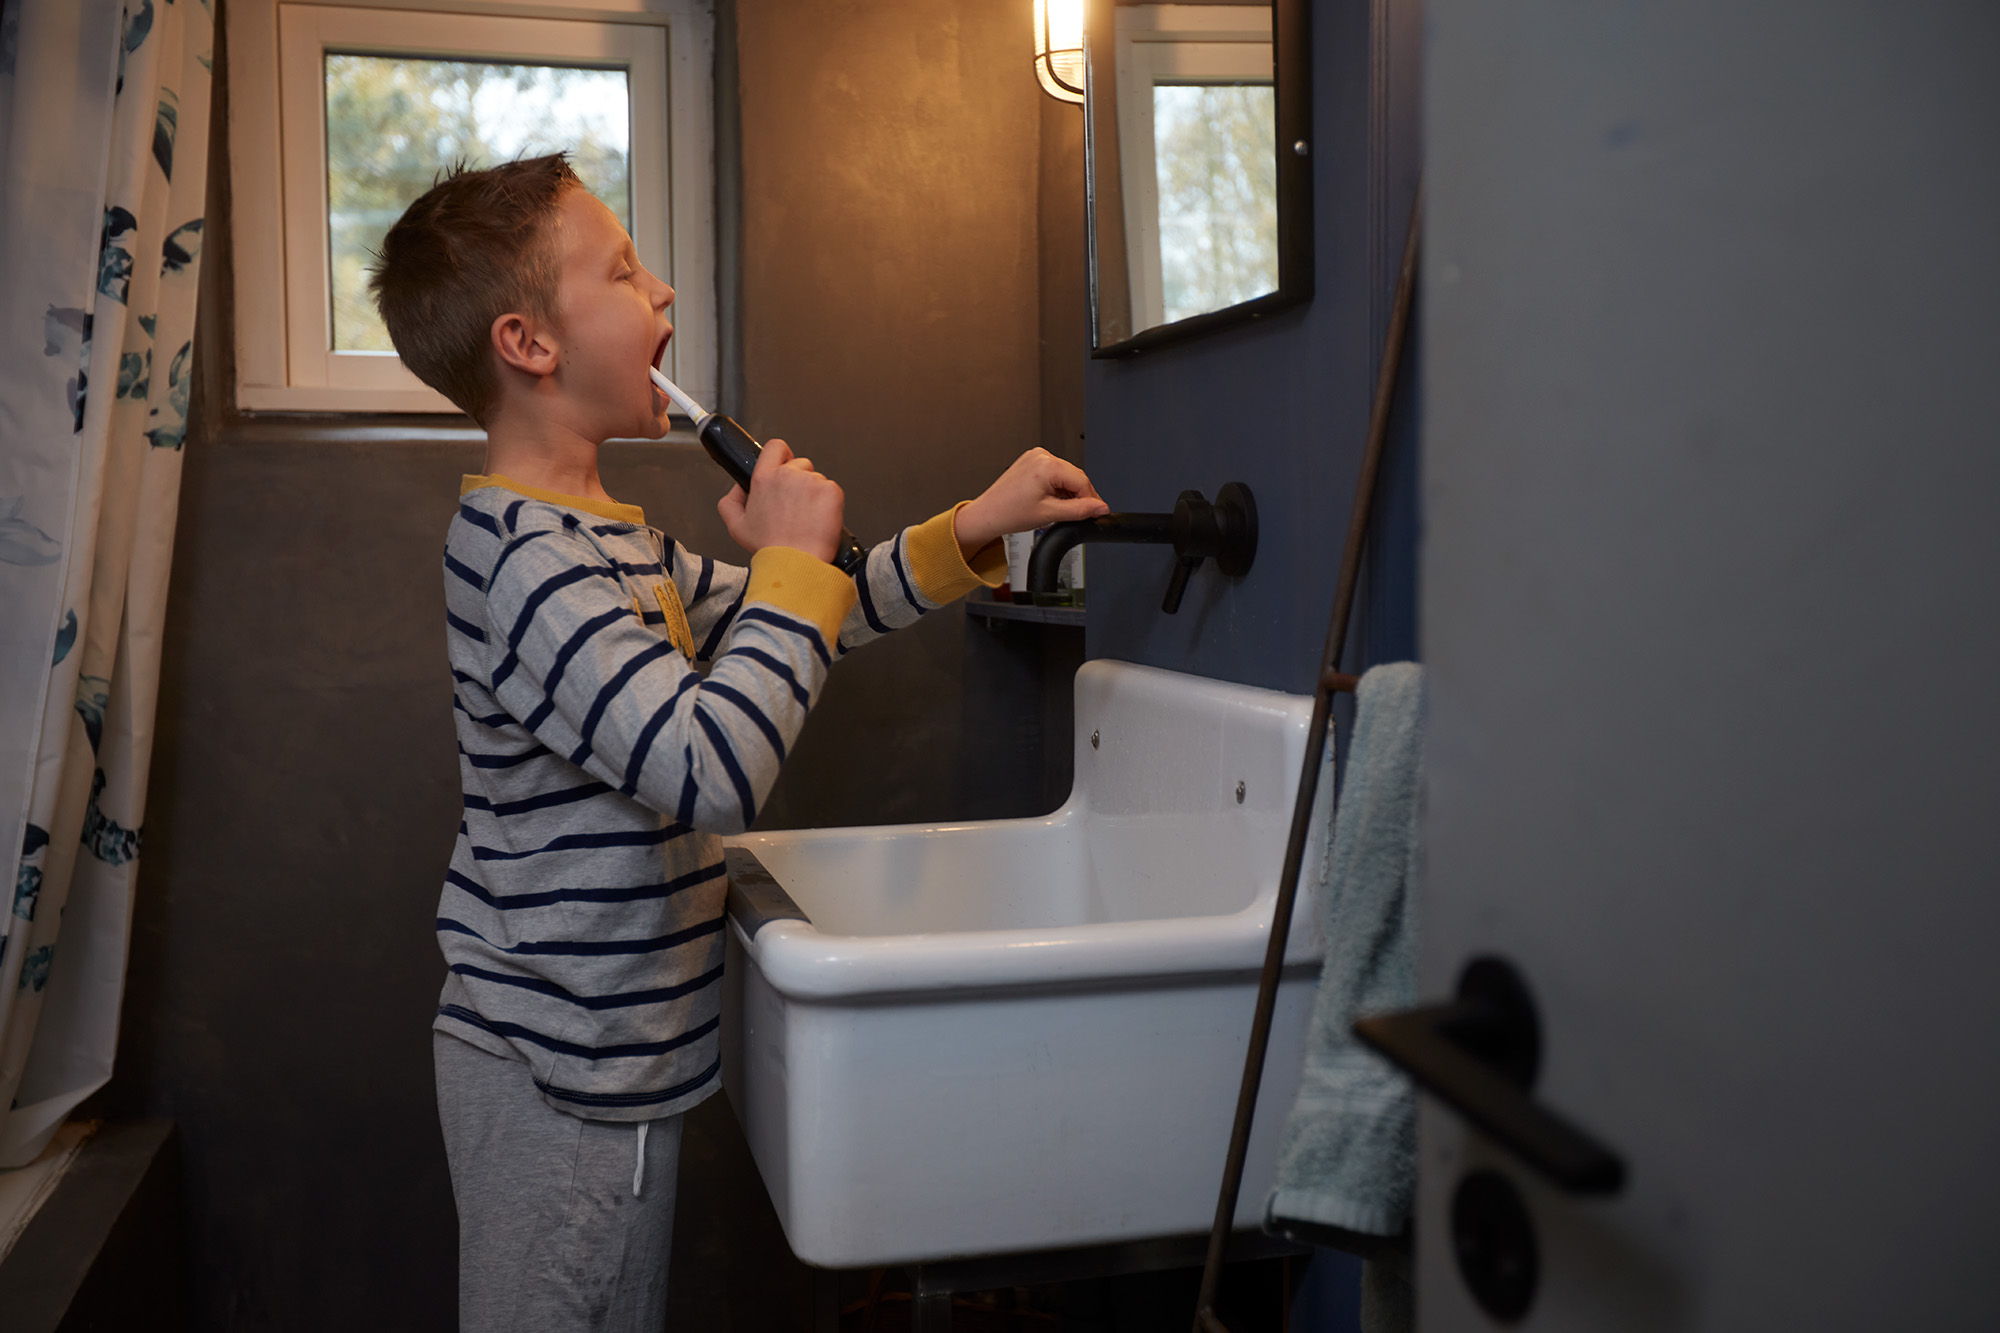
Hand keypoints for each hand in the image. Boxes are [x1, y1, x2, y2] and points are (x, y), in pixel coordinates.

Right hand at [717, 437, 845, 563]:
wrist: (795, 563)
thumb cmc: (770, 548)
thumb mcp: (736, 527)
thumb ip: (730, 501)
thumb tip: (739, 488)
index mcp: (764, 478)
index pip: (775, 447)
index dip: (782, 455)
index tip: (785, 465)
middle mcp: (788, 475)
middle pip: (800, 464)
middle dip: (799, 481)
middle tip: (796, 506)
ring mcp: (811, 481)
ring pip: (817, 479)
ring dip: (814, 494)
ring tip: (807, 518)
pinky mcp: (831, 491)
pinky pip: (832, 490)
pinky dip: (829, 503)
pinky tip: (819, 520)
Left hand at [954, 449, 1108, 555]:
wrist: (989, 514)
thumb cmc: (1009, 513)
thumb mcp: (1050, 514)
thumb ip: (1079, 510)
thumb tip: (1100, 508)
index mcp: (1046, 465)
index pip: (1082, 481)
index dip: (1092, 499)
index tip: (1098, 512)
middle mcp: (1041, 456)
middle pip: (1076, 476)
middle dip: (1081, 496)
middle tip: (1082, 514)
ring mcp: (1036, 456)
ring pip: (1067, 475)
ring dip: (1070, 492)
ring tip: (1059, 509)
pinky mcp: (1032, 460)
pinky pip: (1056, 472)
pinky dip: (1059, 486)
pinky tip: (1051, 499)